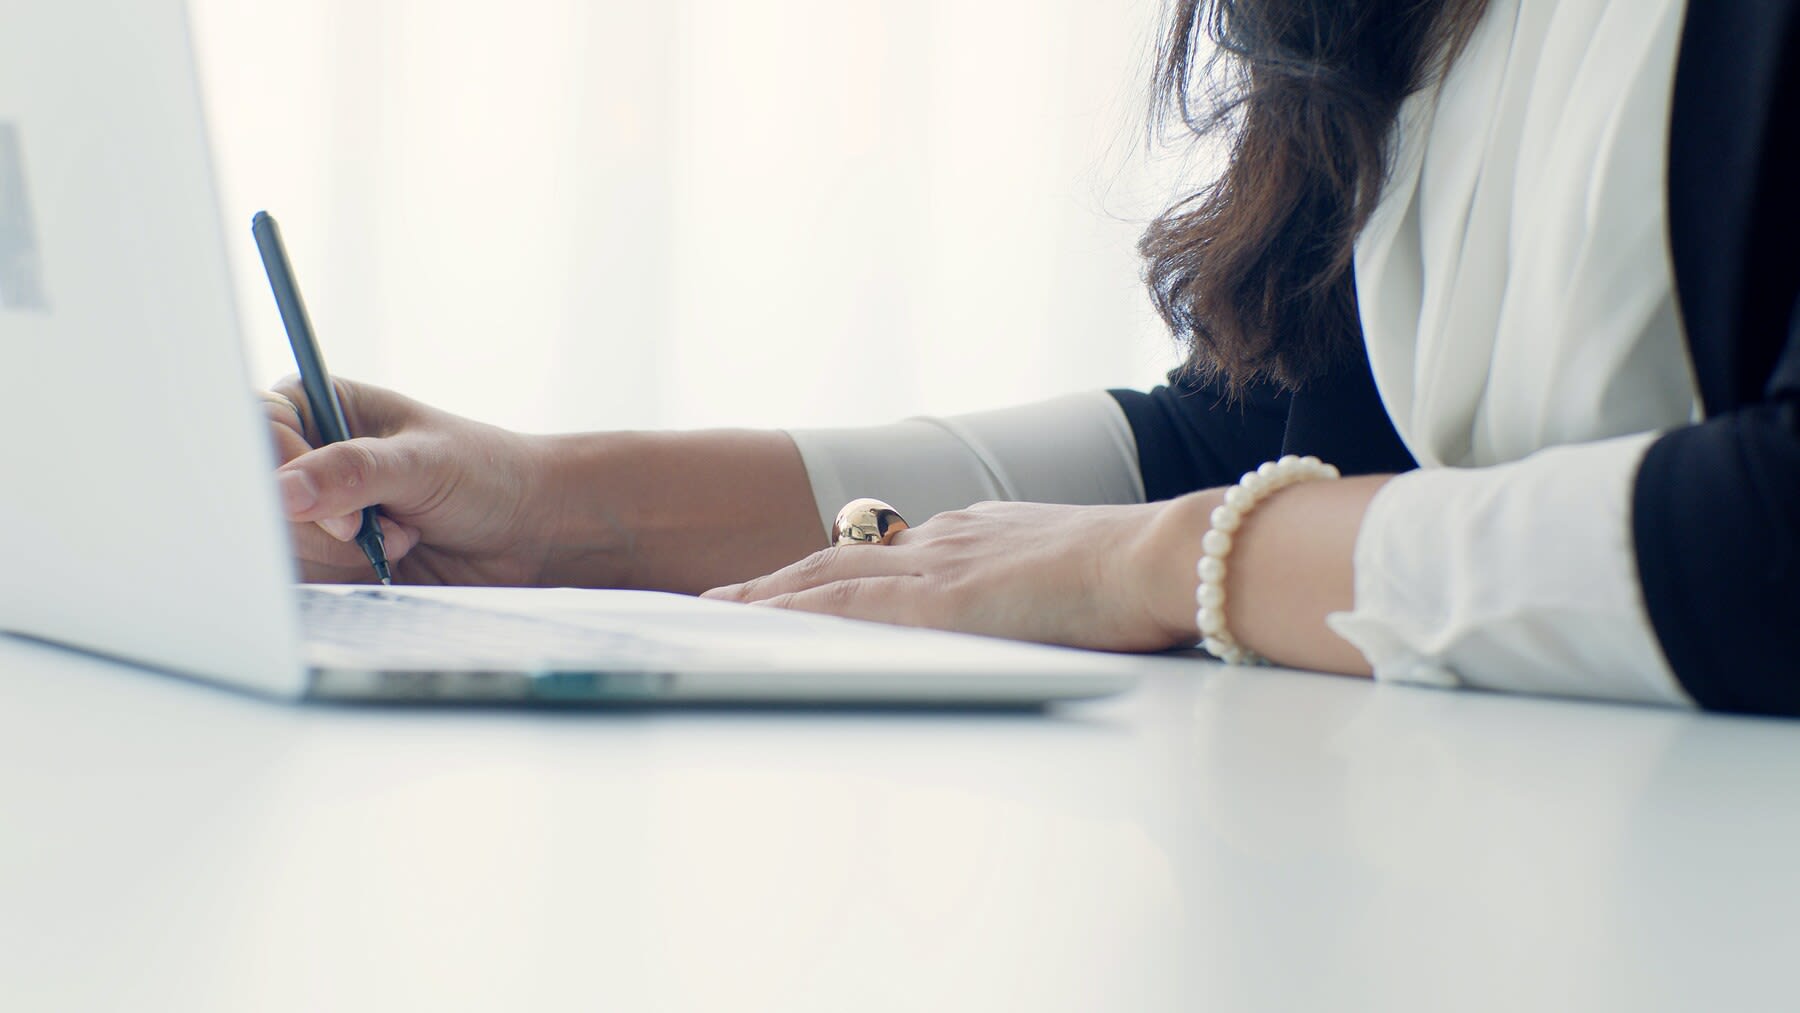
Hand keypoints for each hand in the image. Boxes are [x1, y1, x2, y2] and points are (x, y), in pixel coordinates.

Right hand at [263, 377, 555, 585]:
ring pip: (281, 547)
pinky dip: (351, 580)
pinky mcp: (327, 559)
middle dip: (327, 528)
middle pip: (260, 502)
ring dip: (346, 556)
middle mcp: (306, 457)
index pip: (254, 434)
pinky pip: (307, 579)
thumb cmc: (486, 475)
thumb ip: (352, 472)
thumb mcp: (422, 463)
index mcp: (318, 407)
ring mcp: (313, 512)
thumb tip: (281, 492)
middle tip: (381, 527)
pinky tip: (393, 563)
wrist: (529, 532)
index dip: (284, 478)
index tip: (339, 513)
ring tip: (403, 536)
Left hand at [701, 499, 1209, 651]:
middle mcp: (950, 538)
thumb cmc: (1151, 572)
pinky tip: (758, 622)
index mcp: (985, 532)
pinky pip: (846, 605)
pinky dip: (795, 611)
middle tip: (734, 595)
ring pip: (830, 576)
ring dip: (770, 592)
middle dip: (786, 576)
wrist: (1172, 556)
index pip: (894, 552)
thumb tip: (1049, 605)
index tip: (809, 580)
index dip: (842, 569)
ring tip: (721, 609)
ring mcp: (942, 565)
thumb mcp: (1085, 572)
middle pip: (845, 555)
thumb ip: (1048, 586)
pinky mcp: (942, 601)